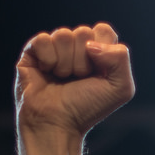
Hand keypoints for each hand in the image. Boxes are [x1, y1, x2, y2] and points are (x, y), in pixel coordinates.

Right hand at [15, 22, 134, 154]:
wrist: (57, 124)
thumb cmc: (87, 108)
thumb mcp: (121, 88)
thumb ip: (121, 58)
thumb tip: (91, 44)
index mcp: (98, 52)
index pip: (103, 30)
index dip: (102, 51)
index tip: (97, 73)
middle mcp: (76, 47)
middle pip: (83, 32)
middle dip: (83, 61)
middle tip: (78, 80)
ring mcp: (54, 48)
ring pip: (63, 34)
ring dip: (65, 64)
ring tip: (62, 79)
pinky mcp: (33, 51)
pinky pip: (43, 40)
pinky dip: (47, 60)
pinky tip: (46, 73)